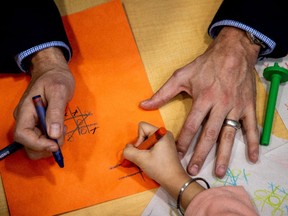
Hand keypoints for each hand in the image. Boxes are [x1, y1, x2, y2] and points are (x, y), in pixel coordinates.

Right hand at [13, 47, 74, 159]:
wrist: (54, 72)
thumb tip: (53, 135)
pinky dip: (52, 139)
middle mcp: (25, 119)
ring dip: (50, 144)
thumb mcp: (59, 92)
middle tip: (62, 136)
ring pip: (36, 144)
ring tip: (62, 129)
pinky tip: (61, 128)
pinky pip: (43, 138)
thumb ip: (56, 112)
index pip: (23, 135)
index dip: (38, 144)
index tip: (55, 145)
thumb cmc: (56, 78)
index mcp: (25, 111)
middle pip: (28, 144)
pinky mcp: (39, 123)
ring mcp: (31, 122)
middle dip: (45, 147)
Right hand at [123, 121, 204, 207]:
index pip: (142, 126)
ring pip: (147, 140)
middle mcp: (165, 134)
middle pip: (144, 133)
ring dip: (144, 150)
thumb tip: (127, 148)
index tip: (143, 150)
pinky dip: (149, 152)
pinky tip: (152, 161)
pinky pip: (152, 145)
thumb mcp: (141, 159)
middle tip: (145, 156)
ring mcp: (166, 140)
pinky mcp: (166, 147)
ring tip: (148, 160)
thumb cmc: (160, 168)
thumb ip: (129, 151)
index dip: (138, 138)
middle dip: (141, 145)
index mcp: (161, 133)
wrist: (174, 181)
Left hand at [140, 27, 259, 177]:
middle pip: (208, 134)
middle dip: (200, 154)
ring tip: (219, 171)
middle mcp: (220, 105)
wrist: (233, 51)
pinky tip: (253, 157)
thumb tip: (144, 105)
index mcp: (203, 99)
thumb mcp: (181, 76)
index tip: (177, 155)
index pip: (191, 125)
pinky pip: (251, 127)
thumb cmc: (206, 64)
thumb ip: (163, 93)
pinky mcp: (248, 106)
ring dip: (224, 154)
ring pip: (229, 134)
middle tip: (193, 169)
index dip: (183, 141)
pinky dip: (253, 142)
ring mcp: (235, 107)